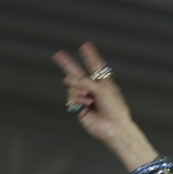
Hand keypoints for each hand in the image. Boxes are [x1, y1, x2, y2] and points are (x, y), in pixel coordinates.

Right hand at [52, 42, 156, 168]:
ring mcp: (86, 98)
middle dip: (68, 64)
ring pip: (73, 87)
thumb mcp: (102, 91)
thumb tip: (69, 80)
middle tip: (58, 54)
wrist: (114, 128)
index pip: (96, 67)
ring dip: (79, 91)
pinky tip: (86, 104)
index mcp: (104, 84)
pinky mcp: (79, 107)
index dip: (90, 56)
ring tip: (89, 99)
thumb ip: (85, 83)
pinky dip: (78, 99)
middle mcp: (94, 90)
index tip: (86, 46)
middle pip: (78, 74)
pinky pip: (72, 97)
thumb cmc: (115, 110)